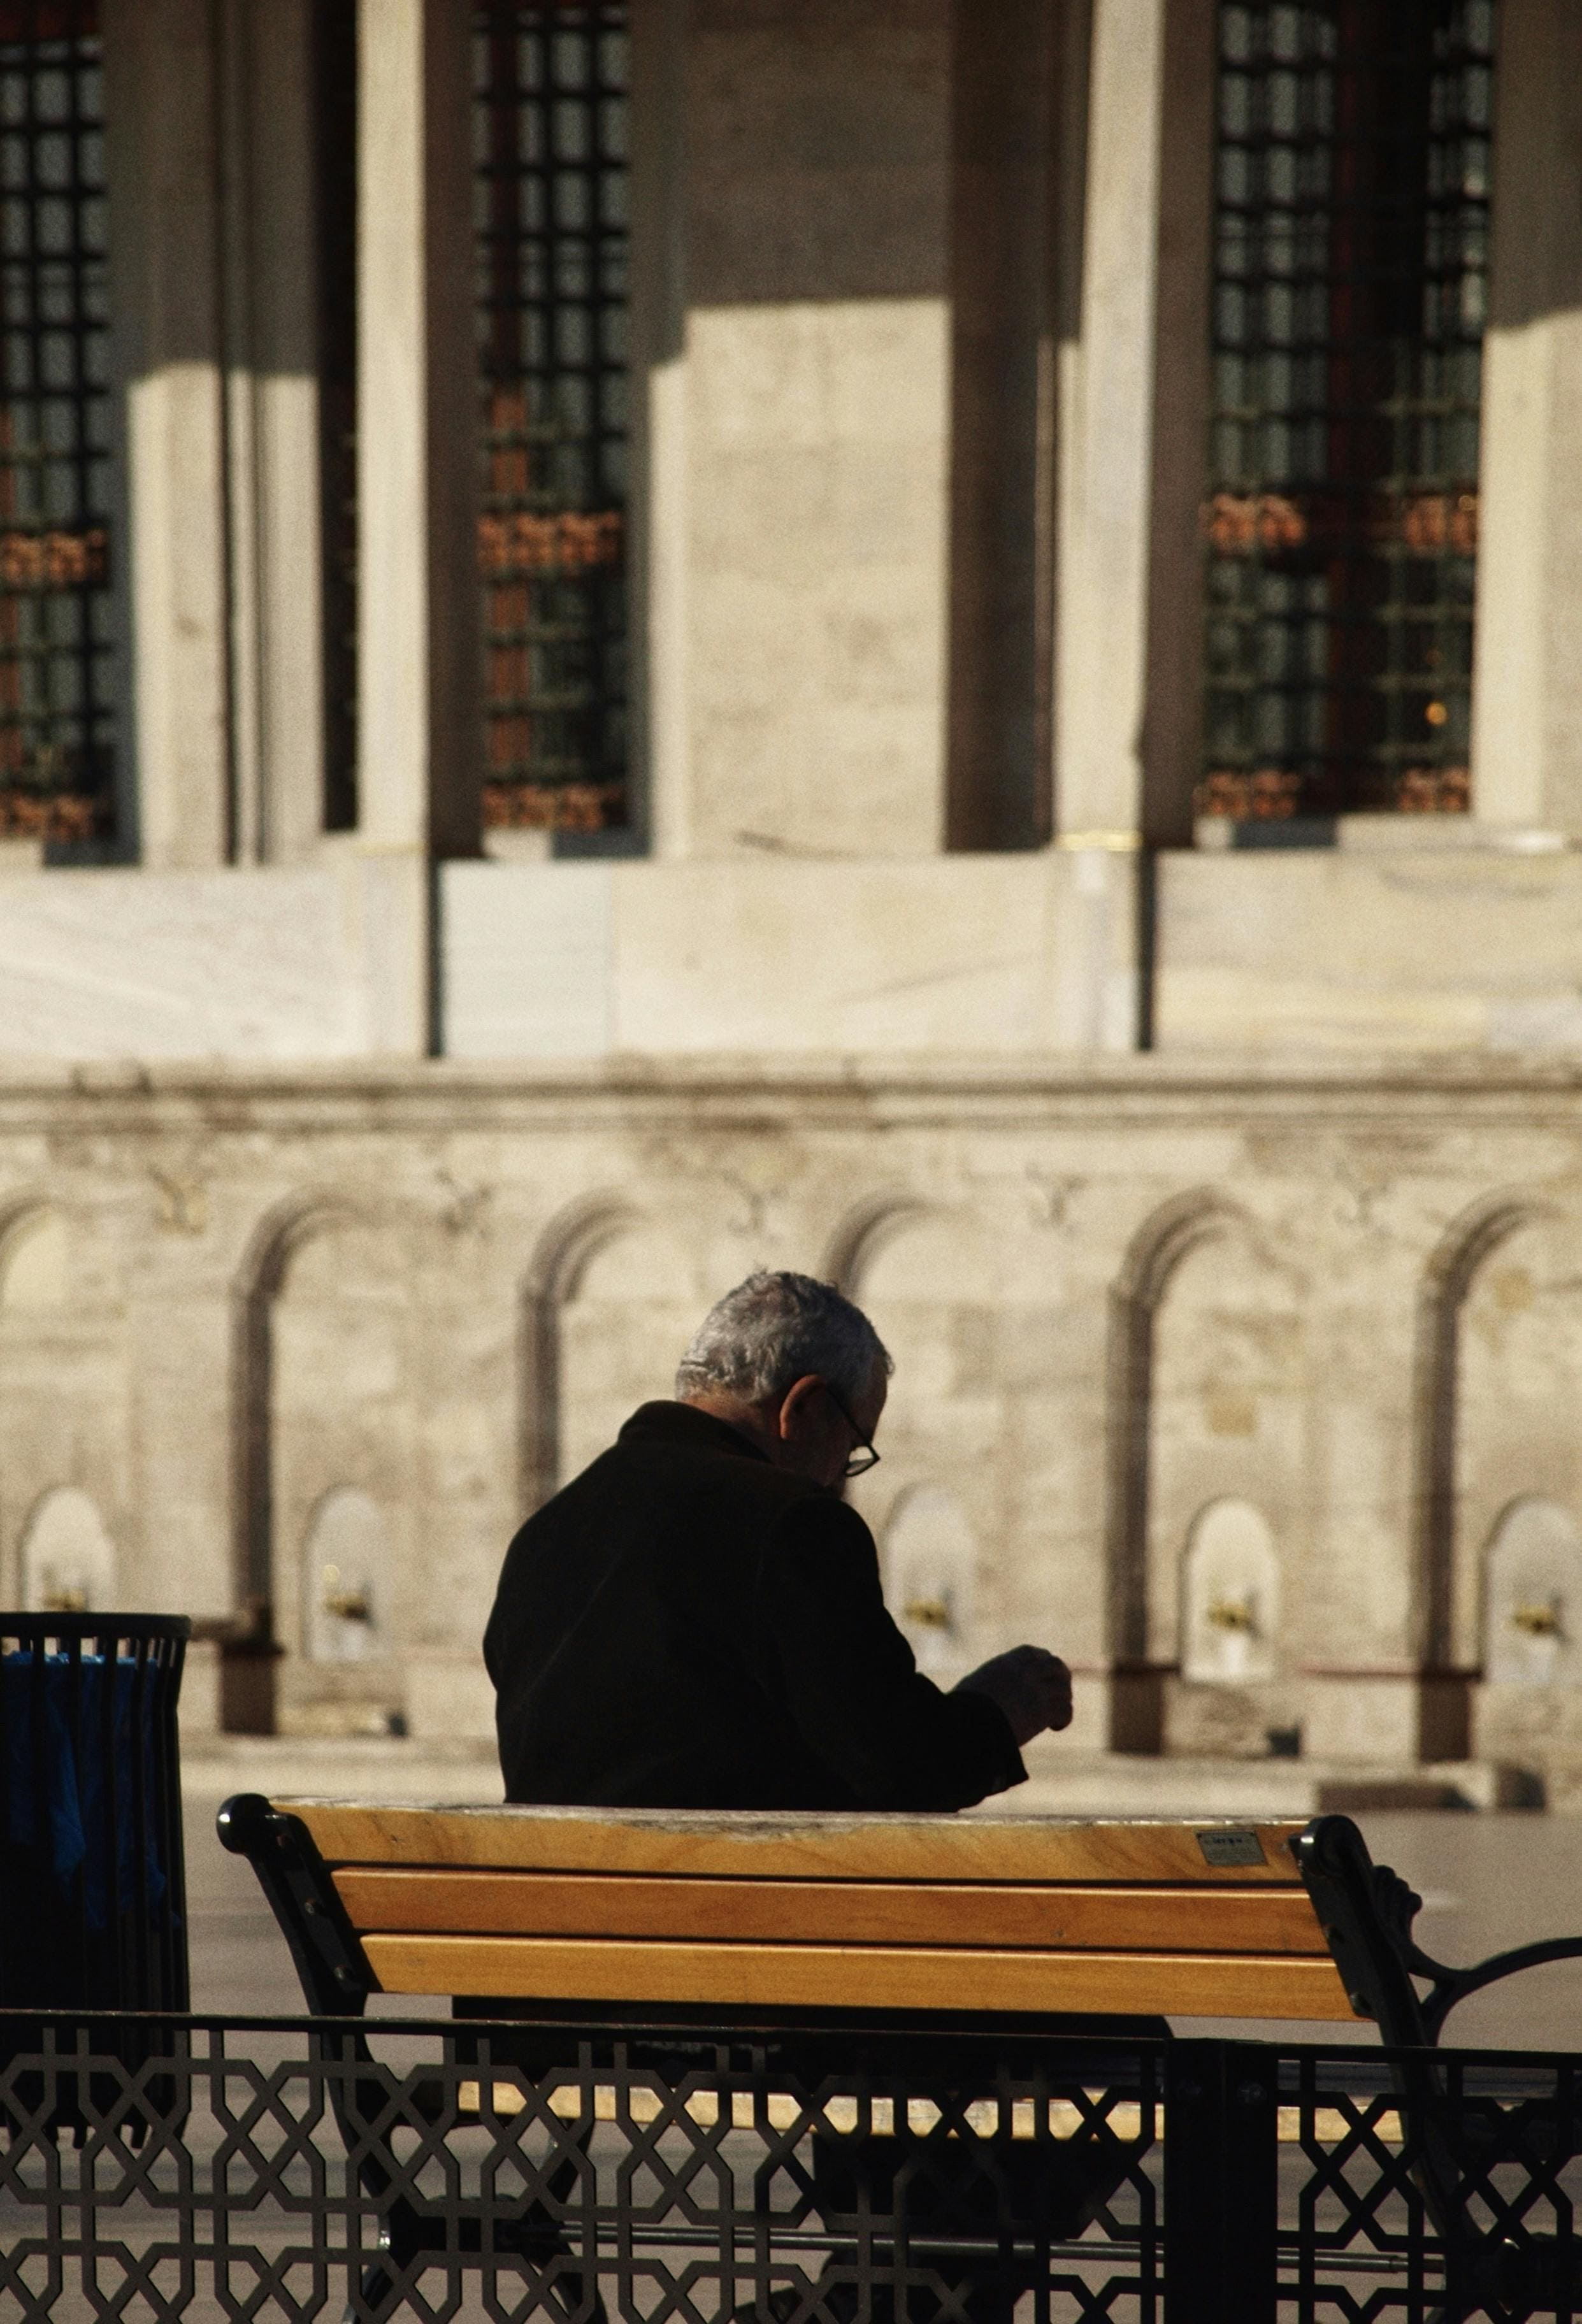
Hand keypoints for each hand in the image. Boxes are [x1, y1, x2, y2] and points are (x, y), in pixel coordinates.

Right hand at [953, 1646, 1072, 1744]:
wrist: (966, 1722)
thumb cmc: (963, 1706)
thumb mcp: (977, 1683)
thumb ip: (991, 1679)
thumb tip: (988, 1686)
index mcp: (1008, 1662)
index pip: (1037, 1654)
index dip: (1045, 1666)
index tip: (1044, 1679)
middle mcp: (1025, 1671)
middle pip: (1057, 1666)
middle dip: (1061, 1679)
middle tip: (1057, 1695)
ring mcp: (1036, 1690)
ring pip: (1064, 1689)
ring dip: (1062, 1701)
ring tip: (1053, 1715)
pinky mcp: (1042, 1711)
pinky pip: (1065, 1710)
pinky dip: (1063, 1719)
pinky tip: (1054, 1727)